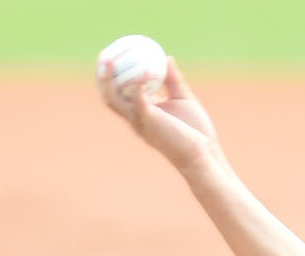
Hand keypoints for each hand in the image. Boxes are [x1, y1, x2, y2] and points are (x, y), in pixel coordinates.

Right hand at [97, 57, 221, 178]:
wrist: (203, 152)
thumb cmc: (195, 130)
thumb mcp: (183, 98)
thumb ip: (173, 80)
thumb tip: (167, 58)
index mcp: (143, 112)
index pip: (120, 95)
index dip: (112, 77)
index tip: (113, 56)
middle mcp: (136, 118)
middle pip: (109, 98)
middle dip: (101, 78)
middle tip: (102, 56)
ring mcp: (140, 121)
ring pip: (114, 101)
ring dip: (108, 81)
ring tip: (108, 61)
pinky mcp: (149, 122)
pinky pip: (138, 99)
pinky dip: (139, 83)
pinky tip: (145, 70)